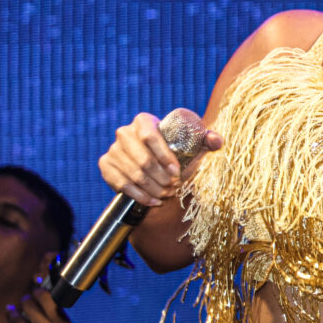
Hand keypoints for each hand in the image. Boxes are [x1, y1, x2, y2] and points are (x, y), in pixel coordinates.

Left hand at [7, 288, 84, 322]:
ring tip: (13, 312)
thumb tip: (48, 301)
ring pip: (14, 319)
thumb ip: (59, 319)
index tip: (36, 290)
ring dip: (13, 315)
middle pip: (27, 305)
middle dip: (24, 301)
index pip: (45, 298)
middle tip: (24, 301)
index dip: (38, 291)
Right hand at [98, 110, 222, 206]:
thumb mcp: (192, 143)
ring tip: (167, 195)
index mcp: (143, 121)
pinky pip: (122, 184)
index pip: (150, 137)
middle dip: (162, 178)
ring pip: (134, 174)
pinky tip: (153, 201)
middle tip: (174, 187)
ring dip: (153, 189)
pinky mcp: (106, 166)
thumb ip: (207, 140)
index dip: (164, 156)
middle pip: (143, 159)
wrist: (152, 162)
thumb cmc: (176, 150)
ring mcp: (113, 150)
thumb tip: (216, 141)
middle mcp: (124, 132)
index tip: (178, 172)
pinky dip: (140, 196)